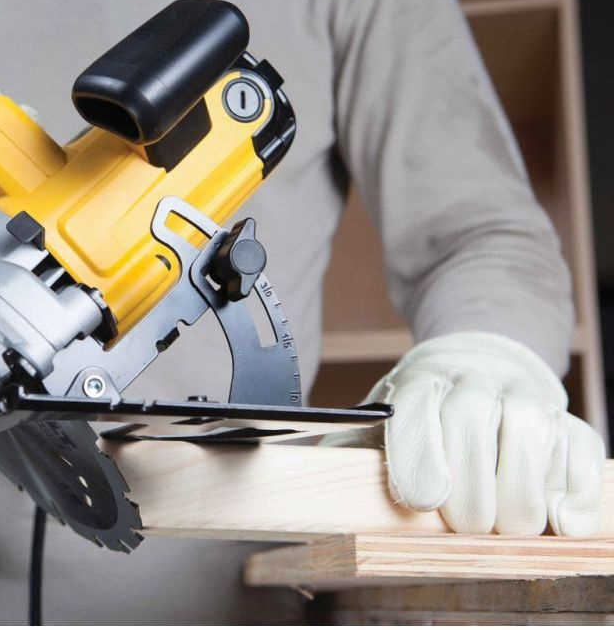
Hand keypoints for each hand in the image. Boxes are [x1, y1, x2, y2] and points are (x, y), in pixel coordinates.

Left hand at [323, 331, 604, 535]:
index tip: (421, 501)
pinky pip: (580, 453)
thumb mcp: (374, 424)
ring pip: (529, 442)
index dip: (418, 463)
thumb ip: (344, 454)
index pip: (415, 417)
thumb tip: (308, 485)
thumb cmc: (417, 413)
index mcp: (416, 385)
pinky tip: (558, 519)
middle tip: (463, 523)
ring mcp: (523, 396)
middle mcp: (472, 382)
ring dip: (519, 501)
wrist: (475, 363)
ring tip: (503, 524)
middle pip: (473, 434)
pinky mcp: (566, 418)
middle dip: (468, 496)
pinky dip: (572, 493)